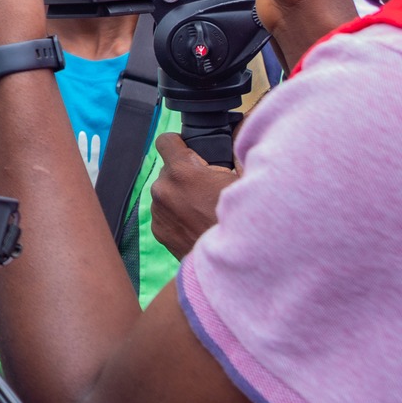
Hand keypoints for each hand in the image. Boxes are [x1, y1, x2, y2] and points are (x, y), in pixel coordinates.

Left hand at [149, 132, 237, 259]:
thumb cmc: (244, 219)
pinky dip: (177, 216)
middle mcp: (163, 189)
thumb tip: (224, 149)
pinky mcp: (158, 231)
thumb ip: (226, 161)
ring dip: (180, 196)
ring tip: (204, 211)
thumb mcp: (242, 181)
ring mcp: (158, 211)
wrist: (236, 261)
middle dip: (186, 175)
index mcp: (182, 172)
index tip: (190, 151)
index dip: (179, 144)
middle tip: (208, 189)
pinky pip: (165, 214)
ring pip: (166, 193)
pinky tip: (197, 225)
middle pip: (169, 170)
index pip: (165, 141)